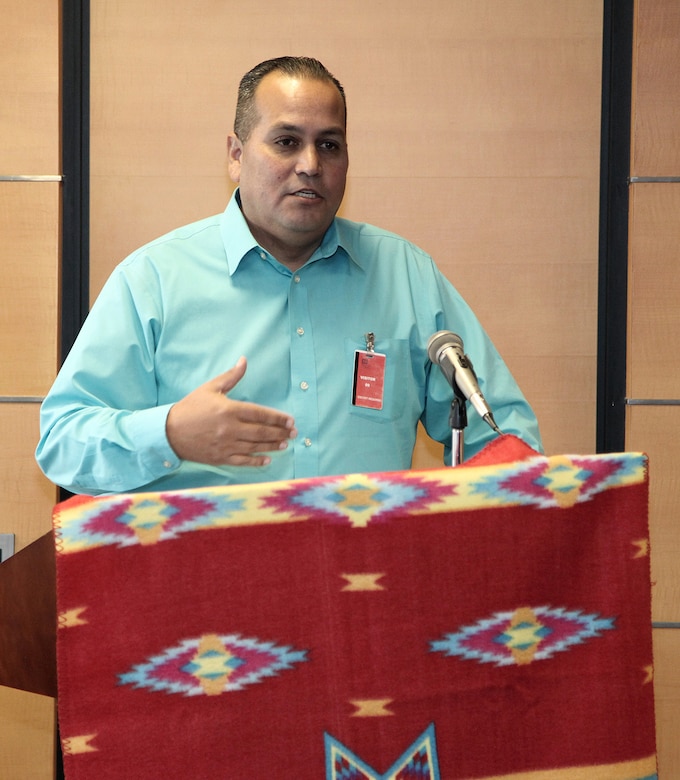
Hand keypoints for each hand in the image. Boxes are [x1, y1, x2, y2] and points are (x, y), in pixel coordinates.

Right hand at [165, 357, 296, 466]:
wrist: (168, 432)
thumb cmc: (190, 408)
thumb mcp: (210, 388)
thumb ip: (231, 376)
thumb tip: (244, 360)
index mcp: (228, 410)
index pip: (259, 414)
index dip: (277, 418)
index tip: (290, 420)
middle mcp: (229, 429)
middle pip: (261, 432)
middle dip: (280, 432)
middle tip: (294, 433)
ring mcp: (225, 445)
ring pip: (254, 446)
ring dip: (272, 446)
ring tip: (285, 444)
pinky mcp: (220, 458)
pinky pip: (242, 461)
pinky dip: (256, 461)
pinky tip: (267, 460)